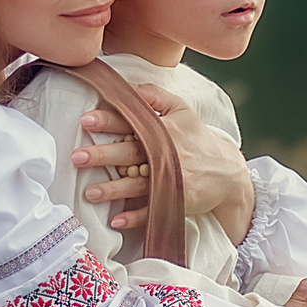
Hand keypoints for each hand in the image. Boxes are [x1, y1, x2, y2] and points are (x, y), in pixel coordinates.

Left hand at [70, 84, 254, 242]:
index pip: (132, 122)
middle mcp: (165, 154)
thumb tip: (122, 86)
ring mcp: (170, 180)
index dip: (109, 120)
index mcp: (164, 130)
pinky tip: (117, 221)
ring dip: (114, 190)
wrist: (227, 173)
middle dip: (104, 155)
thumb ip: (152, 95)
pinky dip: (136, 217)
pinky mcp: (175, 201)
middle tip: (78, 157)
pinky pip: (152, 211)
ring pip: (138, 184)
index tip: (87, 120)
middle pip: (131, 153)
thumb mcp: (181, 109)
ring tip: (90, 192)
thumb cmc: (197, 138)